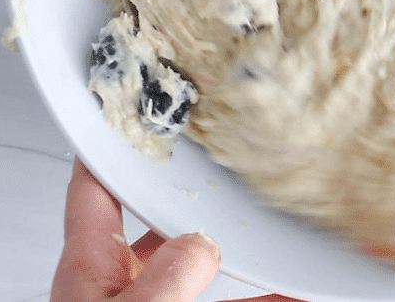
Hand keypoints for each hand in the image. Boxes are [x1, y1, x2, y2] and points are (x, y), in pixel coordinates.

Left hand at [51, 157, 299, 301]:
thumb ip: (163, 283)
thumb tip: (203, 247)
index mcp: (91, 275)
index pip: (95, 193)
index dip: (110, 146)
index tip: (133, 111)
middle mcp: (127, 290)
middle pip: (168, 224)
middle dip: (204, 201)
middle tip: (234, 172)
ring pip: (215, 268)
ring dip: (252, 252)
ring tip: (287, 232)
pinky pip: (243, 300)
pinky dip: (274, 292)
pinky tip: (303, 287)